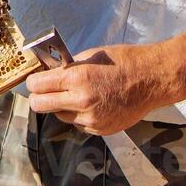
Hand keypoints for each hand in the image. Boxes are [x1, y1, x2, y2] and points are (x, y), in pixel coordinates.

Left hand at [21, 30, 185, 135]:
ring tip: (75, 94)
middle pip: (41, 106)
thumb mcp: (91, 55)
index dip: (33, 82)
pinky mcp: (101, 130)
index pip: (37, 86)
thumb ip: (68, 67)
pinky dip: (79, 115)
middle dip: (38, 97)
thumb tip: (48, 72)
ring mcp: (91, 119)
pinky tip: (92, 103)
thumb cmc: (123, 61)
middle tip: (43, 91)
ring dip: (61, 106)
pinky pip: (78, 124)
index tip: (35, 80)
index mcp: (77, 78)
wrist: (153, 80)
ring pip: (60, 116)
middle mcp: (81, 101)